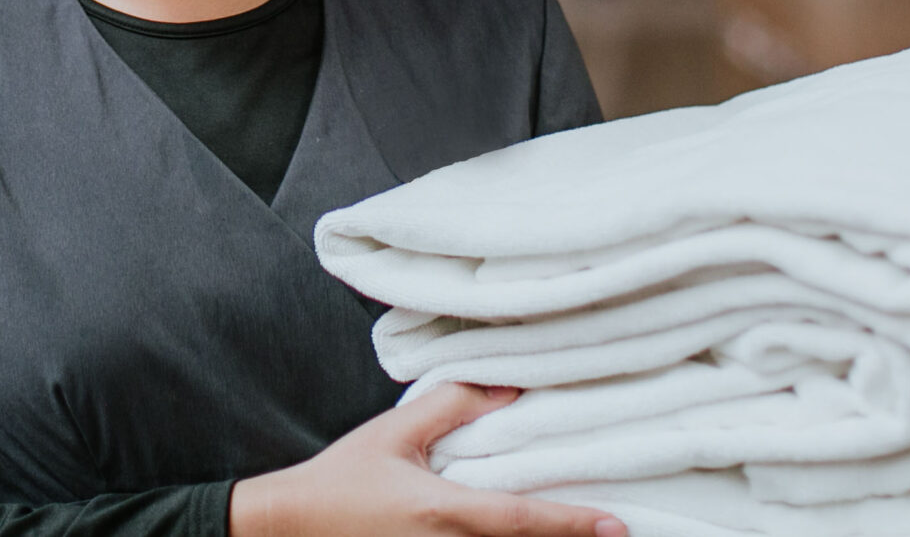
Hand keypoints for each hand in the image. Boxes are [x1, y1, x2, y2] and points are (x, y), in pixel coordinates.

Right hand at [230, 384, 627, 536]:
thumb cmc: (343, 478)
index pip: (522, 520)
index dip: (572, 523)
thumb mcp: (395, 432)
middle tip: (615, 529)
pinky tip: (528, 535)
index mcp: (444, 511)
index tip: (616, 525)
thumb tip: (508, 388)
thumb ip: (452, 406)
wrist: (293, 525)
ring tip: (581, 528)